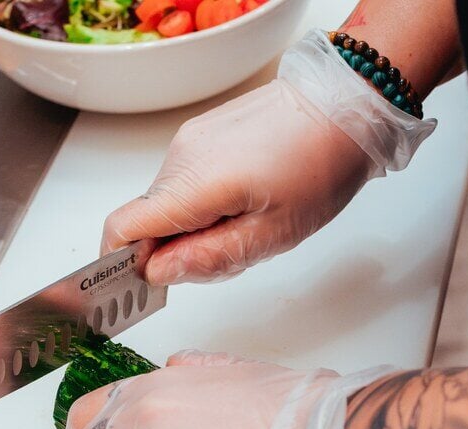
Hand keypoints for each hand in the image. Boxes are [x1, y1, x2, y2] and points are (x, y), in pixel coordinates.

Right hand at [101, 79, 372, 285]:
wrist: (345, 104)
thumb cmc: (321, 165)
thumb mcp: (273, 233)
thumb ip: (208, 258)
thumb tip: (157, 273)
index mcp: (193, 183)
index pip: (122, 228)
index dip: (123, 263)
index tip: (145, 284)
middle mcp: (181, 155)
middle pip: (147, 218)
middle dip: (173, 248)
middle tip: (226, 255)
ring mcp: (190, 138)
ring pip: (168, 198)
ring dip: (192, 223)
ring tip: (246, 221)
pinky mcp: (202, 131)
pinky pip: (185, 177)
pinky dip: (202, 199)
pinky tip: (245, 197)